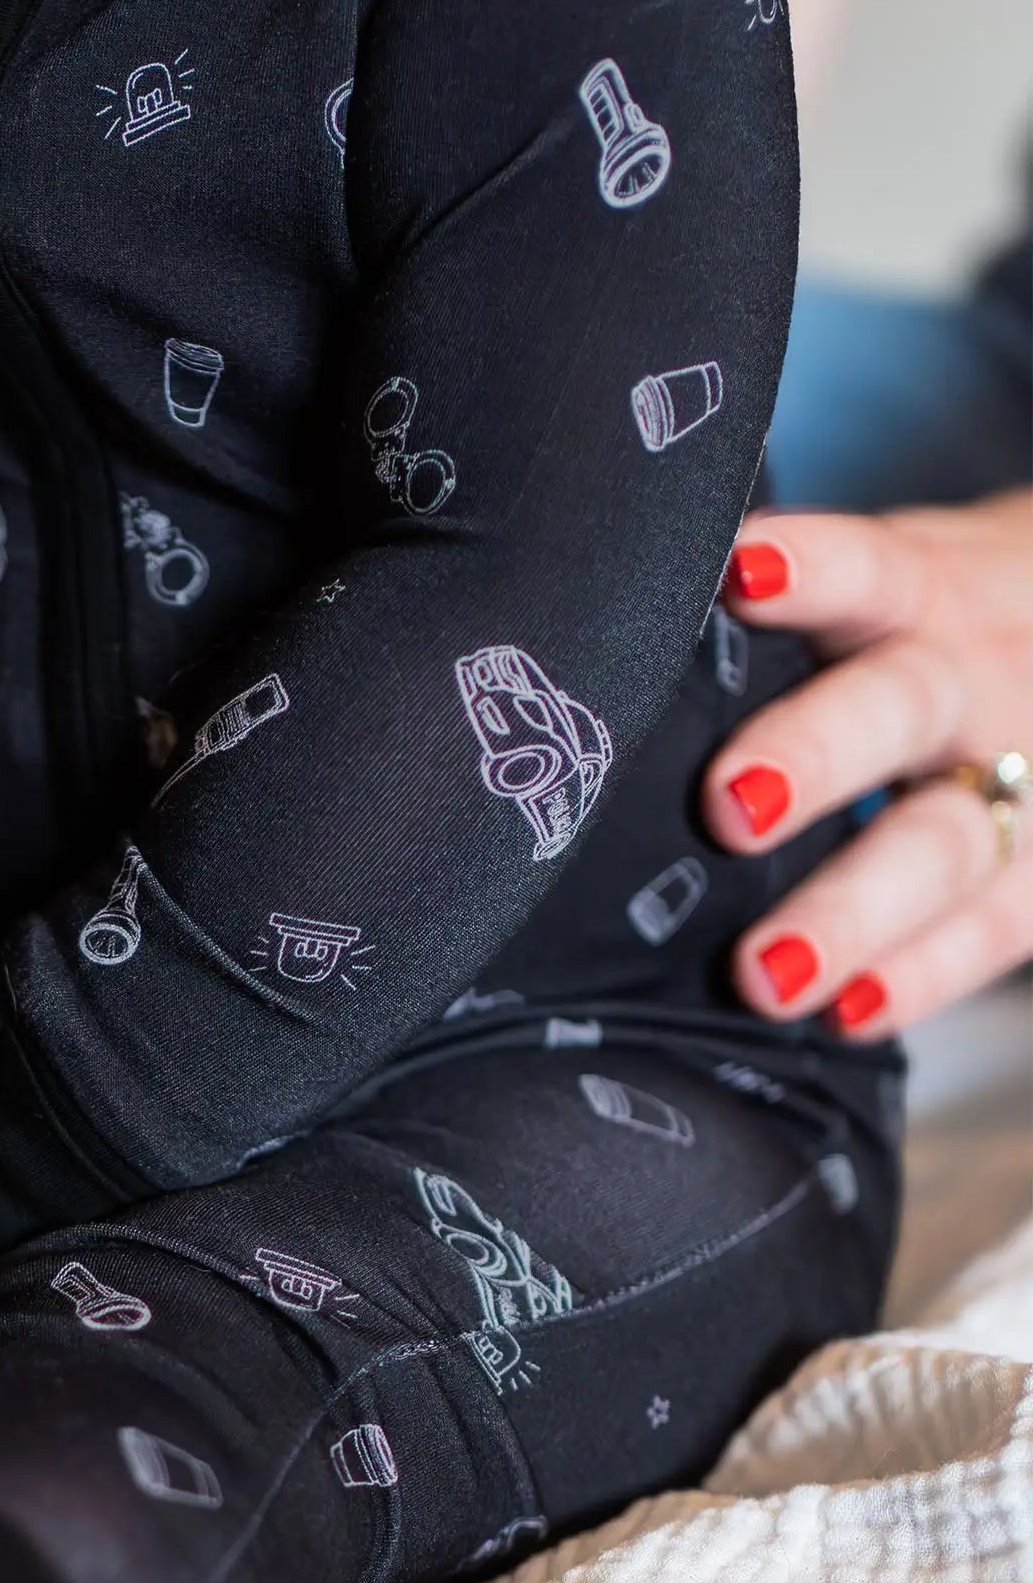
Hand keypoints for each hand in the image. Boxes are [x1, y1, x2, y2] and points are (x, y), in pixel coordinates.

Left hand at [704, 492, 1032, 1034]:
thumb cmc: (910, 632)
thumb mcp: (877, 591)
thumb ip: (767, 619)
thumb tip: (591, 662)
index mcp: (916, 593)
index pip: (867, 568)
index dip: (812, 568)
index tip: (738, 579)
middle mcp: (965, 682)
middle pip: (898, 708)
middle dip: (815, 755)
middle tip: (728, 807)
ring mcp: (1013, 781)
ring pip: (941, 841)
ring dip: (851, 909)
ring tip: (766, 974)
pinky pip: (986, 930)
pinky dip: (914, 977)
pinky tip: (841, 1015)